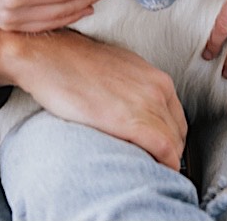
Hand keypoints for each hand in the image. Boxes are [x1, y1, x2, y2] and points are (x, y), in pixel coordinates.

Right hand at [0, 29, 187, 168]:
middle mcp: (158, 88)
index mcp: (155, 77)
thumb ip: (133, 89)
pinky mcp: (132, 120)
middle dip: (170, 151)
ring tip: (145, 168)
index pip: (176, 117)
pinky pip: (165, 149)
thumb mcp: (115, 70)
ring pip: (175, 144)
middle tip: (151, 163)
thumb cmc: (73, 63)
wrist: (48, 57)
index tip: (157, 150)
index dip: (170, 137)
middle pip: (179, 132)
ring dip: (165, 161)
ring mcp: (147, 103)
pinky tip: (147, 170)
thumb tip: (133, 109)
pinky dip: (163, 165)